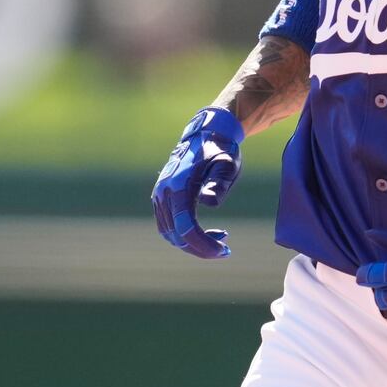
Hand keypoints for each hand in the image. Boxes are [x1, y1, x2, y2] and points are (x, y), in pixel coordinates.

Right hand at [151, 107, 242, 258]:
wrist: (206, 134)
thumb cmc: (221, 150)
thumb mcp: (226, 164)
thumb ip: (219, 183)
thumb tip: (209, 202)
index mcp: (178, 186)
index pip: (185, 226)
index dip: (203, 244)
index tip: (224, 250)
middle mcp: (164, 192)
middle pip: (176, 235)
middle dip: (200, 248)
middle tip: (225, 251)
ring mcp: (159, 196)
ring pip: (170, 233)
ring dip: (193, 244)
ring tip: (219, 242)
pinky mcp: (161, 198)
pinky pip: (168, 226)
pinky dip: (185, 235)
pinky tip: (207, 234)